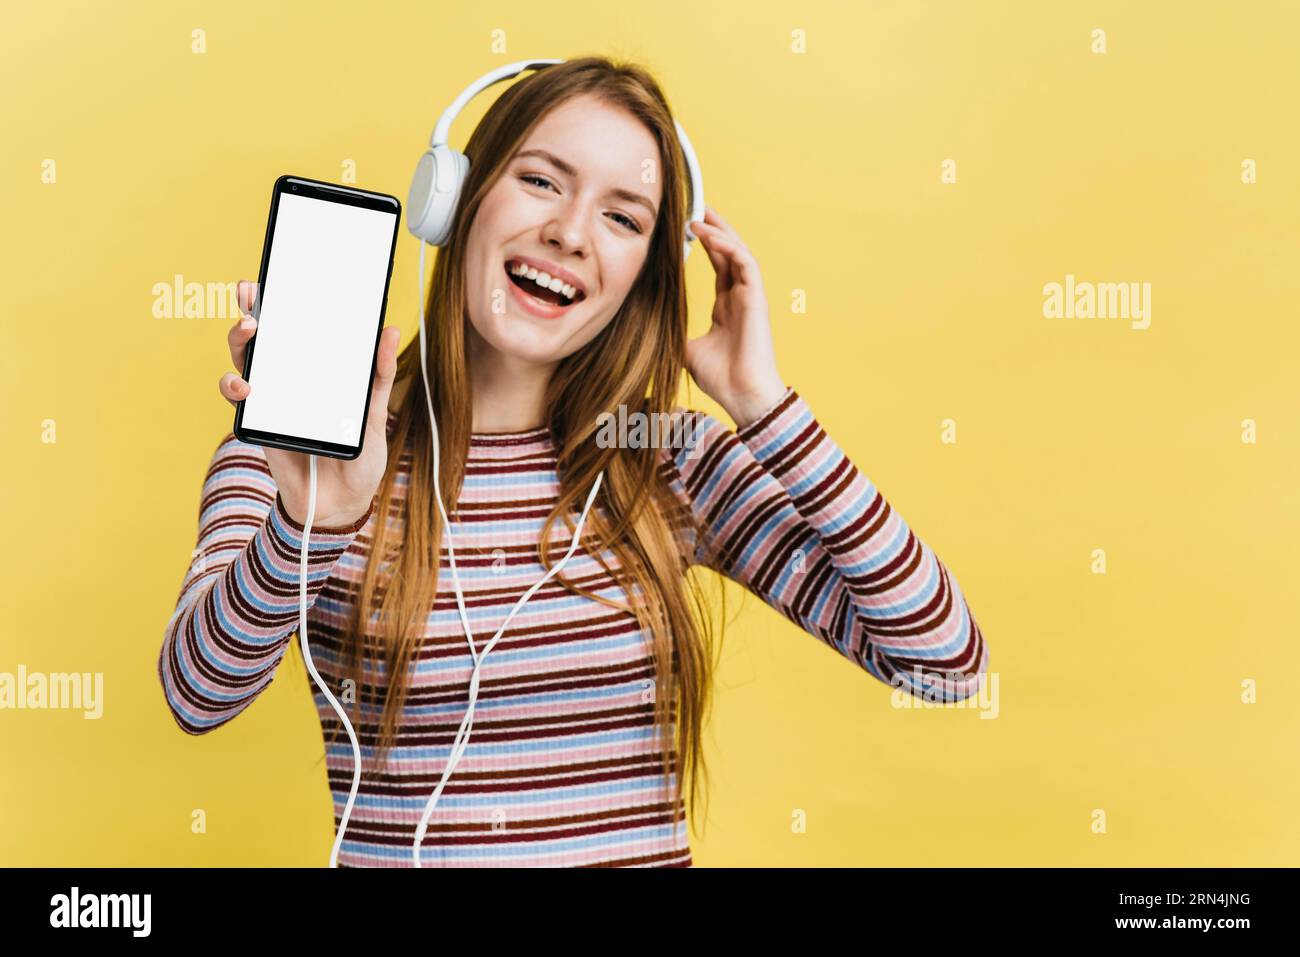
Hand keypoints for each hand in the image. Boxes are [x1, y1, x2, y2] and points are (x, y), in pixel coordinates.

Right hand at [220, 279, 401, 528]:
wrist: (340, 505)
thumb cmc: (358, 458)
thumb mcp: (374, 414)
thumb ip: (379, 375)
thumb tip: (389, 331)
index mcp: (319, 373)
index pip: (301, 330)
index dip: (288, 301)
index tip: (282, 274)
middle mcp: (292, 381)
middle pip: (266, 337)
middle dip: (255, 309)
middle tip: (254, 293)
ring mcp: (272, 400)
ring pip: (246, 361)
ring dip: (241, 341)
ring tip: (250, 331)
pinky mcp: (258, 424)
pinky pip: (239, 399)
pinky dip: (236, 388)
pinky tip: (246, 386)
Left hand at [685, 206, 786, 428]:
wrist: (742, 395)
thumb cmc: (721, 378)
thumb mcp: (686, 349)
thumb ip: (675, 331)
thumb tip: (651, 323)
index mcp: (726, 306)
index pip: (719, 265)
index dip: (706, 244)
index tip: (686, 227)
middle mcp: (740, 297)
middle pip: (730, 252)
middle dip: (715, 228)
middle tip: (696, 206)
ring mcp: (750, 297)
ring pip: (739, 252)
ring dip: (720, 232)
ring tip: (700, 214)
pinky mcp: (757, 299)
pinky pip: (746, 263)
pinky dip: (728, 247)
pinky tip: (710, 236)